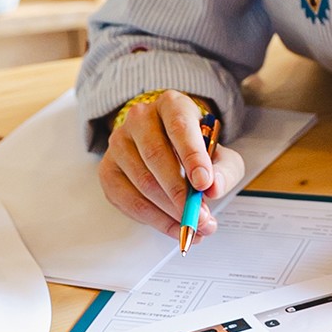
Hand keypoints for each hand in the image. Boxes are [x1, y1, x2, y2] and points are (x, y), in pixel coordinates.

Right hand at [98, 90, 244, 239]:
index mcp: (171, 105)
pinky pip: (128, 200)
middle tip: (200, 216)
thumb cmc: (196, 151)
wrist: (170, 150)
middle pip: (155, 156)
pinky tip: (173, 226)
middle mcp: (140, 118)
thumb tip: (213, 187)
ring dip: (169, 211)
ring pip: (142, 181)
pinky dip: (154, 219)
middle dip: (180, 193)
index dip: (192, 156)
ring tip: (193, 225)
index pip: (179, 127)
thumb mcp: (221, 156)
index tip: (204, 184)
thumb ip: (223, 171)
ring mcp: (119, 143)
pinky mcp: (108, 170)